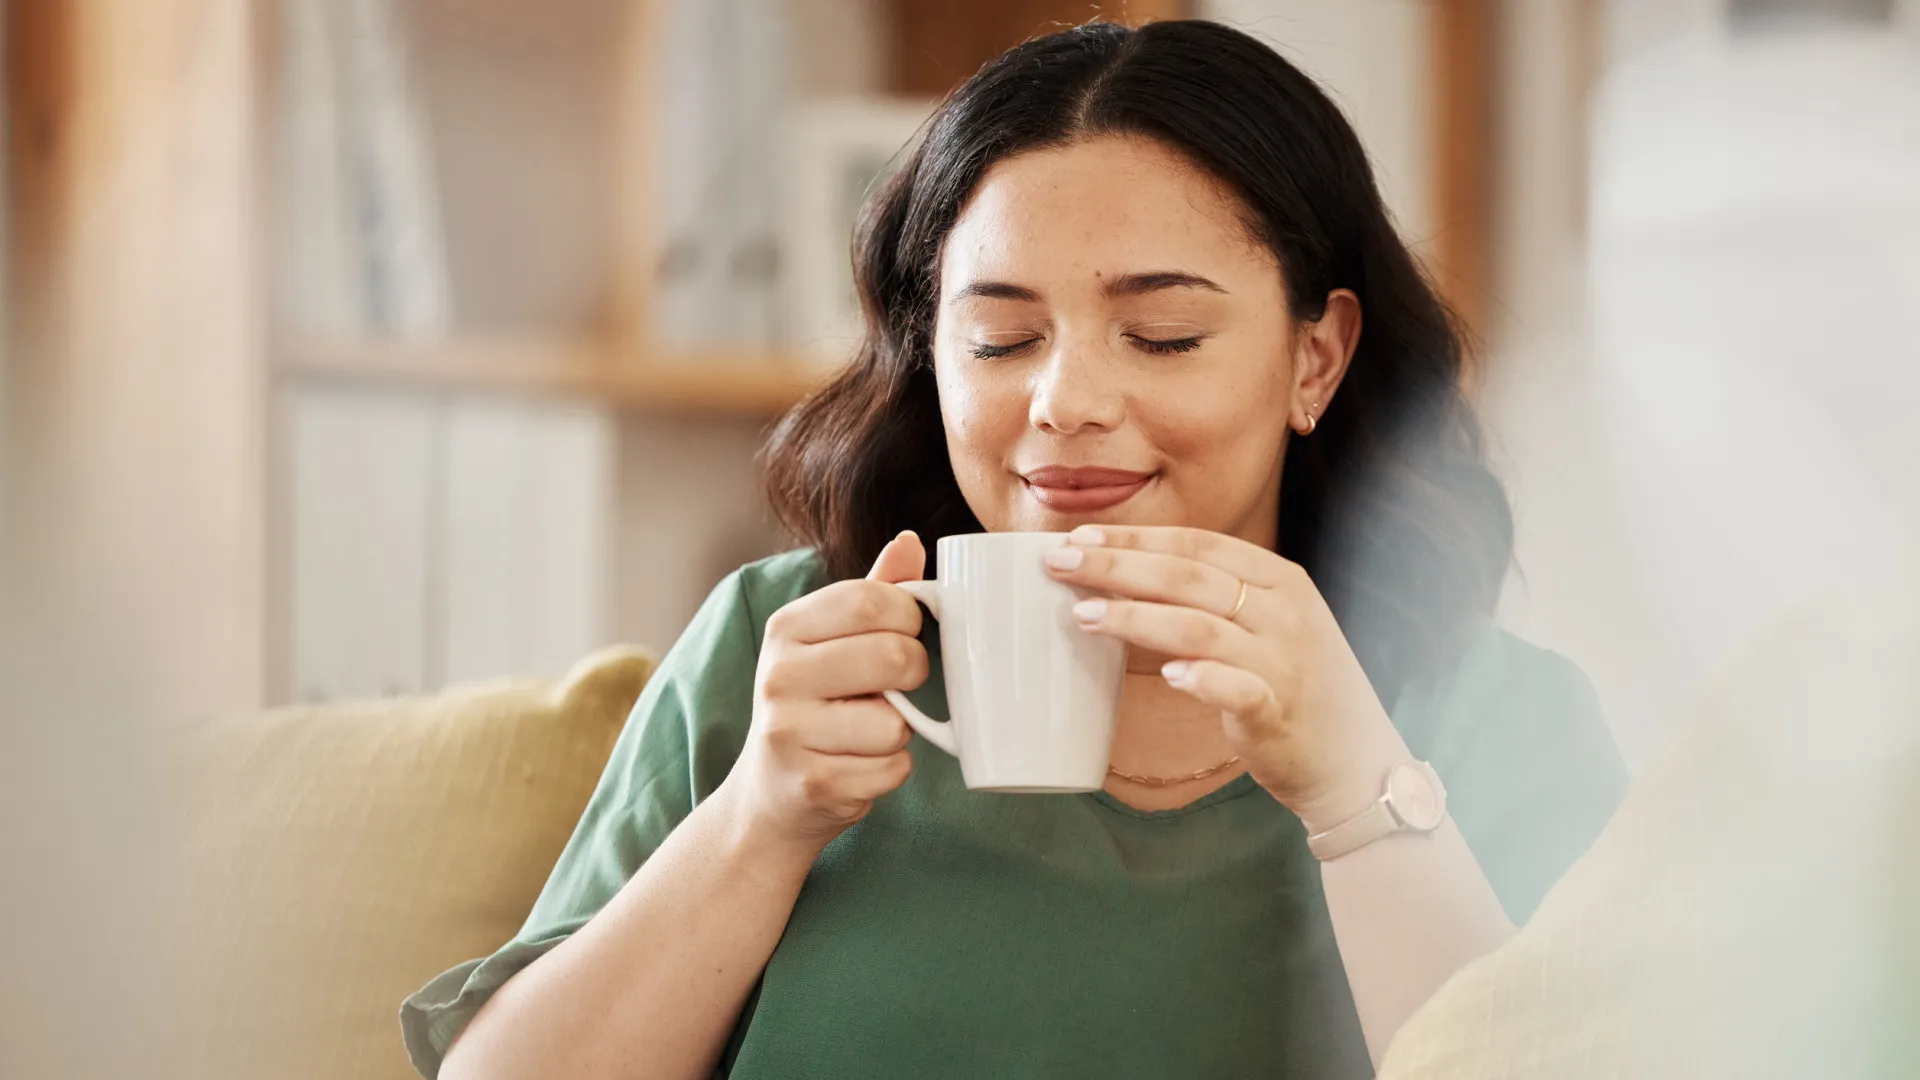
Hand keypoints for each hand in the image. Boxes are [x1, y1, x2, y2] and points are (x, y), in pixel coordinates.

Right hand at [724, 532, 928, 852]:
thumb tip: (909, 541)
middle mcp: (778, 676)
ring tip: (866, 731)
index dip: (908, 616)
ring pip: (896, 722)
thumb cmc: (814, 704)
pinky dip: (890, 770)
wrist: (770, 793)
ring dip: (900, 730)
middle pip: (893, 656)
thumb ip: (873, 592)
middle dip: (914, 672)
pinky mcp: (813, 784)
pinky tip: (858, 765)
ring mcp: (789, 733)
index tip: (906, 632)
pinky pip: (892, 769)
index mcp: (786, 628)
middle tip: (898, 685)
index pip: (870, 600)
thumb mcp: (831, 641)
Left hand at [1043, 524, 1410, 831]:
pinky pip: (1239, 689)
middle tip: (1060, 563)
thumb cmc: (1297, 689)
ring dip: (1137, 618)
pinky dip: (1203, 679)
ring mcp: (1285, 662)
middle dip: (1118, 566)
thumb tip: (1131, 578)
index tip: (1080, 535)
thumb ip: (1217, 600)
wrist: (1357, 763)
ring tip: (1083, 615)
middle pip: (1190, 577)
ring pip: (1200, 627)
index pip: (1199, 545)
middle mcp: (1285, 613)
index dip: (1137, 537)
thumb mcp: (1270, 626)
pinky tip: (1167, 676)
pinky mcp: (1280, 713)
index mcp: (1281, 581)